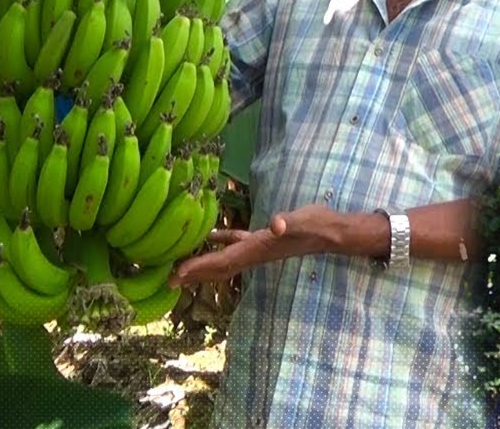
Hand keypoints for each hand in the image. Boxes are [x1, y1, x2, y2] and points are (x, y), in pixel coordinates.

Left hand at [169, 204, 341, 285]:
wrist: (333, 232)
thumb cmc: (318, 225)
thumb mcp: (304, 220)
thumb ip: (289, 223)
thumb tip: (276, 225)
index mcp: (257, 249)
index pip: (221, 262)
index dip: (197, 269)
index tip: (175, 276)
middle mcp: (253, 253)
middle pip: (216, 268)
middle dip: (193, 274)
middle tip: (166, 280)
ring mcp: (257, 248)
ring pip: (223, 259)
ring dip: (202, 263)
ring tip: (181, 266)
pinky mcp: (263, 239)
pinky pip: (235, 243)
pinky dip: (220, 242)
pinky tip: (210, 235)